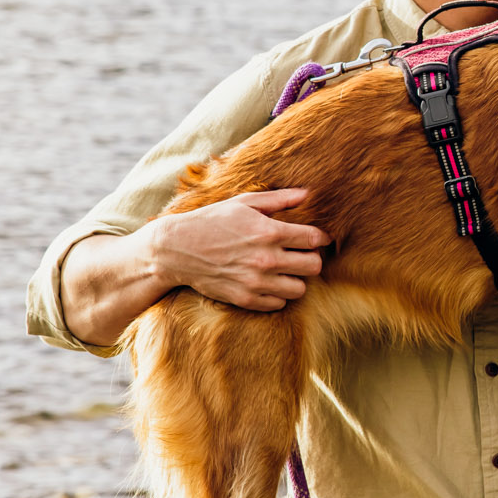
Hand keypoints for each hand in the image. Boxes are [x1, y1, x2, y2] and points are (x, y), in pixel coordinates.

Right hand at [148, 188, 331, 309]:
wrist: (177, 250)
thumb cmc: (213, 221)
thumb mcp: (245, 203)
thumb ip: (279, 199)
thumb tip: (308, 194)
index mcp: (269, 232)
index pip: (314, 239)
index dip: (320, 238)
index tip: (316, 238)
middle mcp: (266, 259)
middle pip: (314, 266)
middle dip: (311, 259)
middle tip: (300, 254)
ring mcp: (256, 282)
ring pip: (300, 289)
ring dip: (295, 278)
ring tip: (284, 269)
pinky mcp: (245, 300)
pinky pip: (279, 303)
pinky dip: (278, 294)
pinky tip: (268, 281)